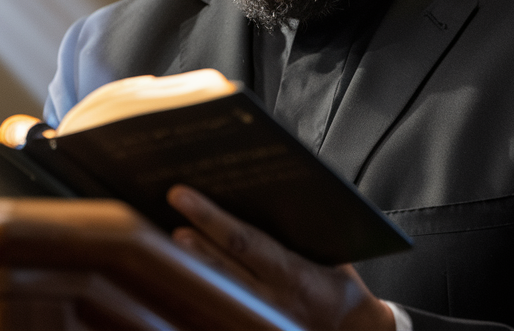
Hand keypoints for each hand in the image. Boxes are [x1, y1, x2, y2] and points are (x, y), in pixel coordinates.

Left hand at [167, 184, 394, 330]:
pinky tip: (189, 273)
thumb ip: (302, 231)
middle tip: (169, 210)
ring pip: (215, 288)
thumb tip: (268, 197)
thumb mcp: (333, 255)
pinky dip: (203, 288)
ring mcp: (259, 320)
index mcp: (293, 275)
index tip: (182, 195)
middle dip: (192, 236)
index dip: (210, 217)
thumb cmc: (344, 292)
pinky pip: (220, 308)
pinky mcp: (252, 329)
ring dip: (191, 262)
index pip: (243, 241)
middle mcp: (272, 300)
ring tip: (172, 237)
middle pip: (221, 264)